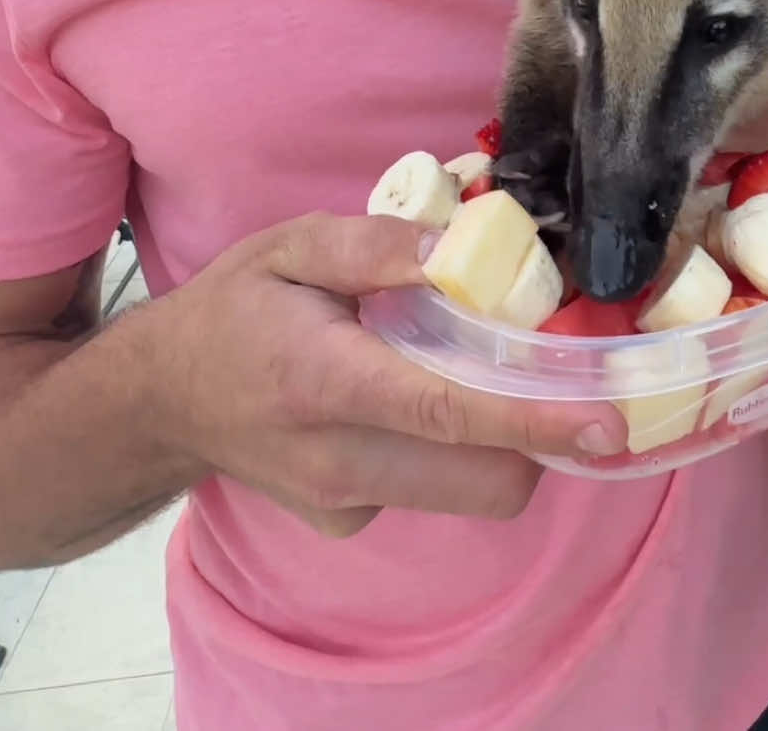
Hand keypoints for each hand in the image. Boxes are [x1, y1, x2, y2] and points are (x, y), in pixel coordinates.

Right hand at [146, 212, 626, 538]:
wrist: (162, 399)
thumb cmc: (233, 309)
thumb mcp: (289, 247)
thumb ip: (373, 245)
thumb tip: (458, 248)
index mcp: (326, 381)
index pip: (448, 413)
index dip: (536, 420)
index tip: (606, 422)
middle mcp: (340, 460)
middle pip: (484, 481)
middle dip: (540, 439)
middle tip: (554, 374)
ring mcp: (344, 504)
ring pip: (468, 494)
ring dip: (498, 444)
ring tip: (471, 374)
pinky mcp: (347, 523)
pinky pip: (430, 493)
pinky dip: (446, 453)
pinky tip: (407, 403)